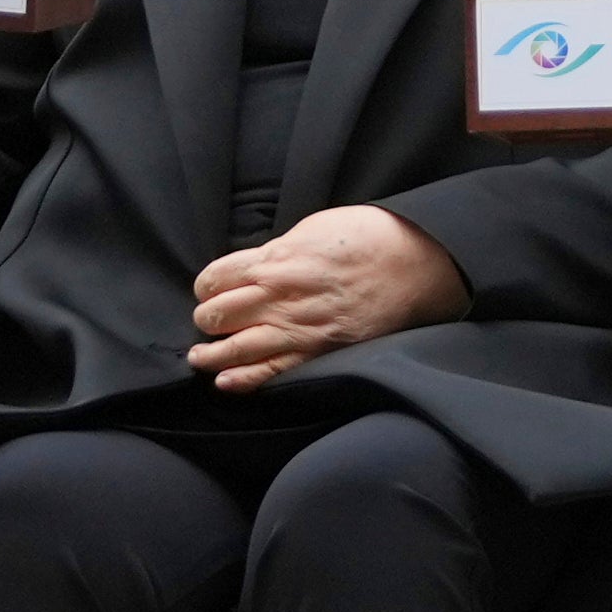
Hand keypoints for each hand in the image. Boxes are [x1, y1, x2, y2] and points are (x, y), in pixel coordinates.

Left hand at [187, 207, 462, 389]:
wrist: (411, 264)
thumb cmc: (366, 238)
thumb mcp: (312, 229)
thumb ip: (278, 252)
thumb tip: (257, 265)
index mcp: (274, 260)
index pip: (213, 279)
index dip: (206, 287)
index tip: (210, 291)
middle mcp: (277, 297)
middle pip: (215, 315)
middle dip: (206, 320)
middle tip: (209, 322)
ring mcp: (295, 329)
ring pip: (233, 349)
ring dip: (209, 356)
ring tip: (200, 358)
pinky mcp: (316, 353)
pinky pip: (269, 373)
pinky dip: (241, 381)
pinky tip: (225, 382)